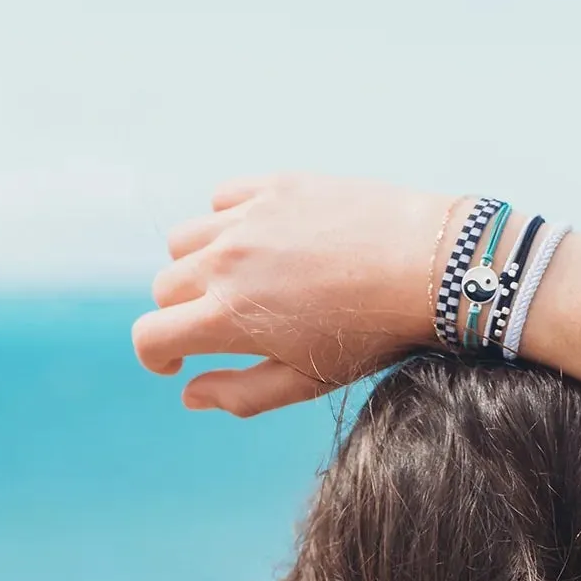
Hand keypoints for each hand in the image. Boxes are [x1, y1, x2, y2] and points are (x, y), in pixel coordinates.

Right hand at [133, 174, 453, 415]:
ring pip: (184, 240)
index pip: (151, 335)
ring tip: (237, 282)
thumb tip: (189, 394)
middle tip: (220, 326)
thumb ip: (240, 393)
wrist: (430, 267)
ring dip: (197, 265)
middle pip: (165, 287)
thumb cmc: (370, 334)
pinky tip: (260, 241)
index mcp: (229, 316)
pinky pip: (222, 198)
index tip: (176, 363)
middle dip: (181, 314)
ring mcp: (248, 218)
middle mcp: (227, 261)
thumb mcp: (305, 380)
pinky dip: (227, 221)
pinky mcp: (274, 185)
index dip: (154, 356)